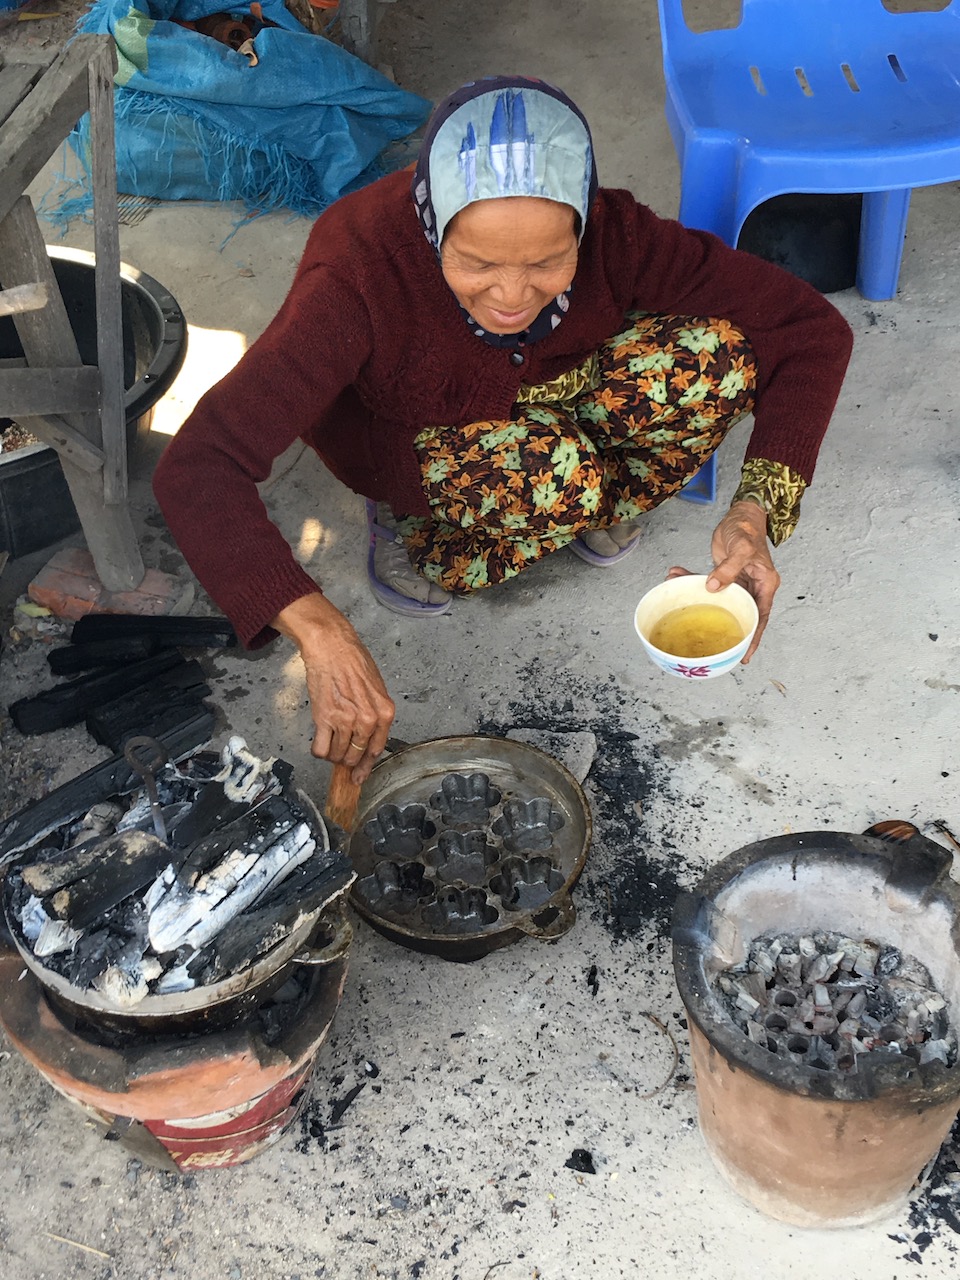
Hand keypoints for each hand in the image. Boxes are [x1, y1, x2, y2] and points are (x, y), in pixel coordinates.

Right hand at [272, 593, 394, 781]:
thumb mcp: (377, 688)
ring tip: (329, 739)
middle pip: (356, 756)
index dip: (365, 766)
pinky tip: (319, 740)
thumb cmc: (353, 662)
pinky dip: (318, 750)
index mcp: (384, 713)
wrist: (332, 648)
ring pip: (337, 755)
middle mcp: (367, 720)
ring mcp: (346, 721)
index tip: (359, 775)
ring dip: (332, 754)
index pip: (376, 749)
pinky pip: (320, 749)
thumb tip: (367, 738)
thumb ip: (375, 714)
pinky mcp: (324, 719)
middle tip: (340, 753)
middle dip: (347, 760)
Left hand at [668, 500, 779, 662]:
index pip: (760, 617)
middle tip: (708, 644)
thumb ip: (728, 569)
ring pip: (719, 599)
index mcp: (765, 584)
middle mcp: (753, 586)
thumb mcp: (741, 549)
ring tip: (679, 601)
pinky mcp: (724, 574)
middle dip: (723, 626)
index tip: (744, 655)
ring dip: (699, 600)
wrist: (741, 513)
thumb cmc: (747, 529)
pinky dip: (693, 580)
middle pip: (740, 613)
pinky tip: (677, 576)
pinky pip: (708, 583)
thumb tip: (712, 587)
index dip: (752, 637)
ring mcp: (738, 581)